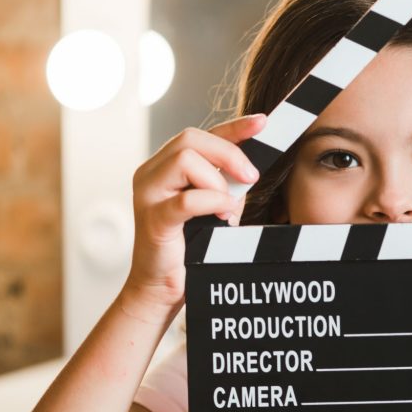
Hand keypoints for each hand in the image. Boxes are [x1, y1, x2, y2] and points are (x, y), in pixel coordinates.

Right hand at [122, 115, 265, 318]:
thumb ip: (226, 184)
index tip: (263, 122)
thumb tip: (250, 169)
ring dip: (218, 182)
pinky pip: (186, 200)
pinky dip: (212, 202)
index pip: (200, 135)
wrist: (162, 289)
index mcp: (165, 167)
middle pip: (190, 138)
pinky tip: (225, 216)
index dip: (234, 126)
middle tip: (251, 179)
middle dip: (229, 153)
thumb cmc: (190, 248)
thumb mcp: (215, 207)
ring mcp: (147, 195)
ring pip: (185, 159)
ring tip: (227, 209)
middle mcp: (151, 174)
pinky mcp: (153, 220)